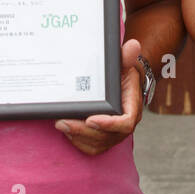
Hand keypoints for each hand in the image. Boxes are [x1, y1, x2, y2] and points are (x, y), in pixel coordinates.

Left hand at [56, 38, 143, 155]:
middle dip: (84, 132)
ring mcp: (113, 133)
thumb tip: (133, 46)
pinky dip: (79, 142)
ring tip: (61, 124)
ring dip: (78, 137)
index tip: (91, 119)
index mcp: (132, 108)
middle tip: (64, 122)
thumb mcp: (124, 64)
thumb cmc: (122, 74)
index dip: (109, 124)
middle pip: (106, 137)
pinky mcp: (103, 138)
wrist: (121, 83)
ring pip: (97, 144)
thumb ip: (126, 57)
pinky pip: (91, 147)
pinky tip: (67, 131)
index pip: (125, 123)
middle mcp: (124, 125)